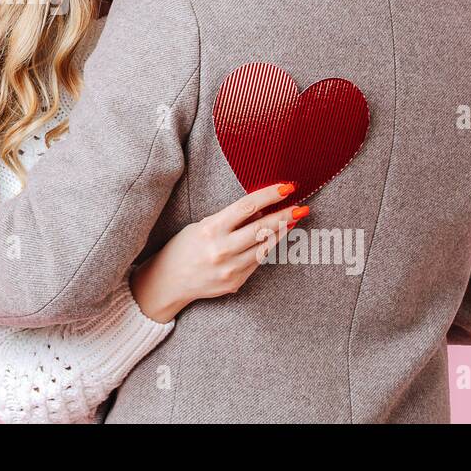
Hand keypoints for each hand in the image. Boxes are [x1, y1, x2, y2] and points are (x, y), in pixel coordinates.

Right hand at [129, 182, 306, 322]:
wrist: (168, 281)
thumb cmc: (183, 248)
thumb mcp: (201, 226)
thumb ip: (229, 220)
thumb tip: (259, 210)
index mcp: (211, 229)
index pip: (247, 206)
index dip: (269, 195)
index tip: (286, 187)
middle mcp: (222, 249)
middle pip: (262, 228)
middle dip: (285, 215)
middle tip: (301, 205)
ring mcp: (230, 268)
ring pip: (265, 247)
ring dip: (282, 232)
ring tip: (293, 220)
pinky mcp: (235, 282)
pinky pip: (257, 262)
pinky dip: (267, 248)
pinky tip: (274, 239)